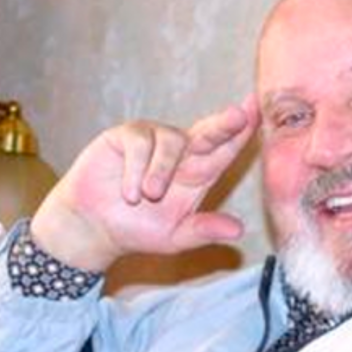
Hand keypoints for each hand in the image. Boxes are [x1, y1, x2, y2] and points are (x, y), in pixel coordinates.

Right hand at [30, 96, 260, 271]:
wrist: (93, 228)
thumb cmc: (137, 230)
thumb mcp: (174, 237)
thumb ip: (204, 231)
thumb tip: (238, 231)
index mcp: (199, 174)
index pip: (225, 151)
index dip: (241, 133)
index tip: (257, 114)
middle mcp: (181, 152)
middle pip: (208, 133)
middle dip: (224, 124)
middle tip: (238, 116)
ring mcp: (153, 140)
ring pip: (170, 140)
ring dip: (161, 170)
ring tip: (147, 196)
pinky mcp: (127, 136)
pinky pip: (140, 142)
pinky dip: (136, 168)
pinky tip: (129, 191)